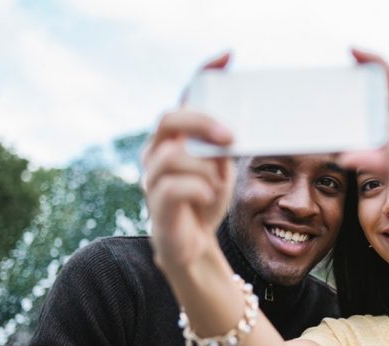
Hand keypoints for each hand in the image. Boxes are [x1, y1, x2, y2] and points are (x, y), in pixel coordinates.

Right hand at [142, 53, 235, 273]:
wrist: (193, 246)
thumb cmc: (204, 199)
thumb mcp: (220, 164)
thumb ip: (221, 143)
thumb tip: (236, 125)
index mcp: (174, 138)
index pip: (184, 97)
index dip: (203, 73)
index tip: (228, 56)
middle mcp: (156, 153)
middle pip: (169, 119)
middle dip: (201, 122)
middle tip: (231, 137)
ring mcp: (152, 180)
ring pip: (173, 156)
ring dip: (205, 169)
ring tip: (218, 184)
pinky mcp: (157, 208)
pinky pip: (174, 188)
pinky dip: (199, 190)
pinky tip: (209, 198)